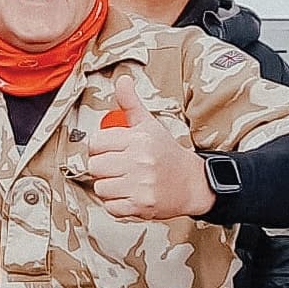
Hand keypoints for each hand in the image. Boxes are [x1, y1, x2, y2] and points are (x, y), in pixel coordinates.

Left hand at [86, 76, 213, 219]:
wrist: (194, 183)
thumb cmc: (167, 153)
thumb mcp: (149, 124)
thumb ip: (130, 103)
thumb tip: (122, 80)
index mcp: (139, 140)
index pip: (96, 143)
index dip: (100, 147)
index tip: (112, 150)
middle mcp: (140, 162)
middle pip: (95, 166)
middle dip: (104, 168)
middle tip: (119, 167)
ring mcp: (141, 185)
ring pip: (100, 187)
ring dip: (109, 187)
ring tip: (125, 181)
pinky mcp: (142, 206)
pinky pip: (111, 207)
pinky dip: (117, 204)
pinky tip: (129, 195)